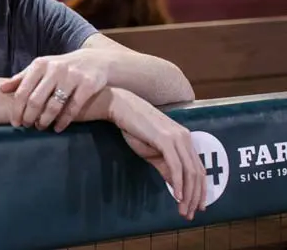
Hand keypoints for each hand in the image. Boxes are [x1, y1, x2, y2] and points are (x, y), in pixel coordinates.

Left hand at [0, 50, 108, 131]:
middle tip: (27, 126)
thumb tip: (1, 89)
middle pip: (36, 100)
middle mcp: (55, 69)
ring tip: (41, 127)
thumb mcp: (42, 67)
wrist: (95, 61)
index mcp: (40, 64)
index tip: (15, 122)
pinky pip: (72, 108)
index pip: (22, 91)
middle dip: (29, 117)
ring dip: (45, 120)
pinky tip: (58, 128)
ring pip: (53, 105)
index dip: (17, 109)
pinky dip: (63, 121)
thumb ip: (22, 78)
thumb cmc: (62, 67)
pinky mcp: (88, 85)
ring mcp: (72, 76)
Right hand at [110, 89, 206, 220]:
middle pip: (197, 174)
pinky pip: (176, 166)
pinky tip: (176, 196)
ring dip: (187, 194)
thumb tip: (175, 186)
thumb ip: (165, 167)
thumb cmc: (135, 128)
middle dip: (195, 197)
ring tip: (183, 210)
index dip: (200, 191)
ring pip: (189, 172)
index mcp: (185, 141)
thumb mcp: (152, 152)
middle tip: (189, 214)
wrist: (122, 108)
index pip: (198, 170)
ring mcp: (177, 138)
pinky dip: (178, 183)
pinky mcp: (166, 140)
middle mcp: (186, 139)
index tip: (196, 207)